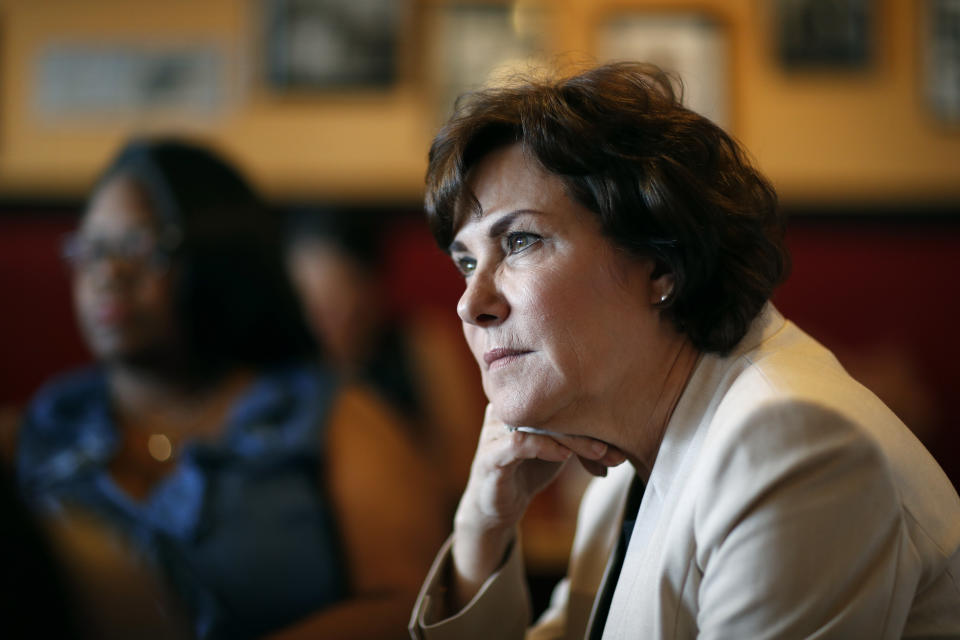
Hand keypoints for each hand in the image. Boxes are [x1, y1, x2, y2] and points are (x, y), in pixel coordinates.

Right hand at [449, 404, 624, 609]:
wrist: (497, 505)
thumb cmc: (528, 471)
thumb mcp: (559, 450)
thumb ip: (580, 439)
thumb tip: (623, 442)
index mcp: (522, 401)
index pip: (559, 399)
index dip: (591, 415)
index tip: (618, 438)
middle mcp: (506, 409)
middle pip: (551, 408)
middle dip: (587, 429)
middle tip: (612, 448)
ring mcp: (495, 431)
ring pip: (538, 424)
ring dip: (573, 439)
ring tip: (597, 452)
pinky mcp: (490, 455)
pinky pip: (518, 442)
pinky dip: (545, 446)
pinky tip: (563, 456)